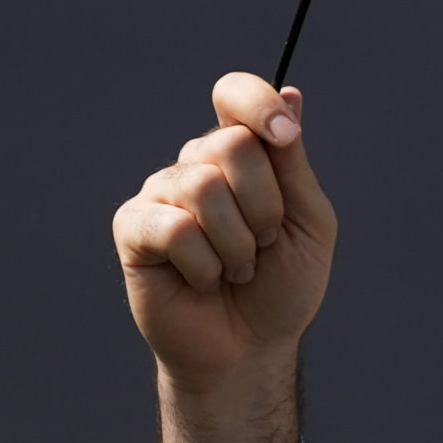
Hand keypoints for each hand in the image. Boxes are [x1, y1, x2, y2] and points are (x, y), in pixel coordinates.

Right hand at [113, 74, 336, 442]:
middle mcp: (197, 164)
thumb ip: (291, 163)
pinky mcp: (134, 227)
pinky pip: (174, 227)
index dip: (256, 103)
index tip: (284, 136)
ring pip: (203, 186)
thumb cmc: (282, 286)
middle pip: (231, 144)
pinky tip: (203, 280)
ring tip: (236, 269)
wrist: (250, 348)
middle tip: (263, 244)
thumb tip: (289, 94)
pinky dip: (204, 263)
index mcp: (243, 154)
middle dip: (264, 206)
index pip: (235, 95)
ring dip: (237, 243)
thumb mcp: (308, 222)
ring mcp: (162, 193)